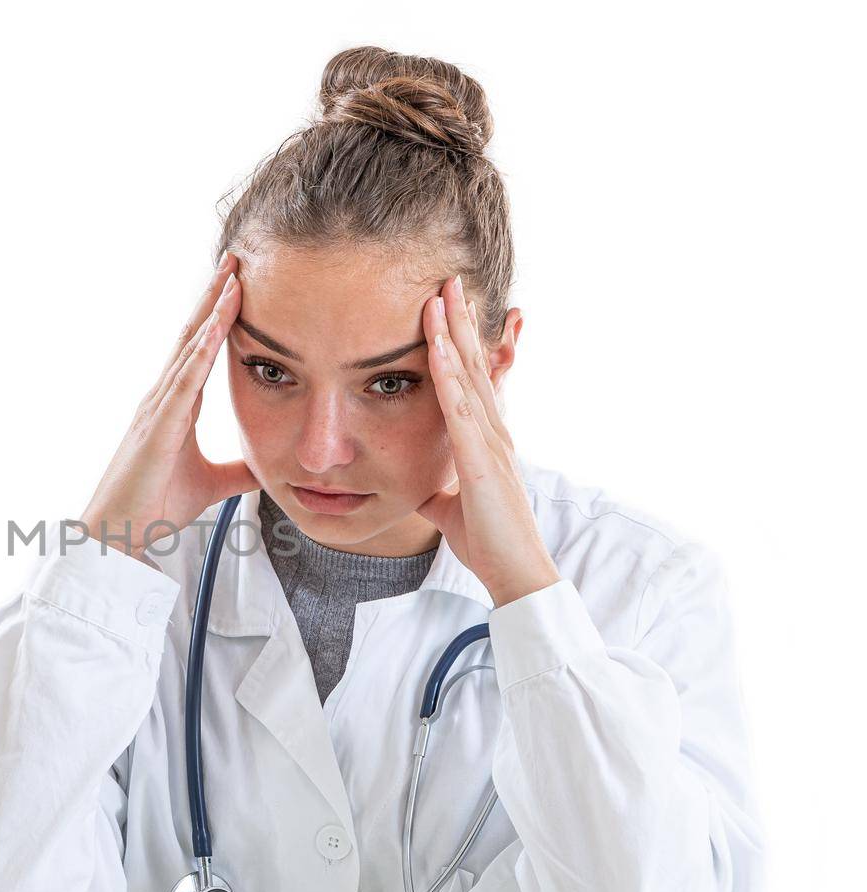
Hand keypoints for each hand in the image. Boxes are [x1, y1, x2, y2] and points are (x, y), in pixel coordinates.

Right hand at [78, 253, 259, 561]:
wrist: (119, 537)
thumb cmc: (152, 509)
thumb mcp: (210, 484)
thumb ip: (237, 470)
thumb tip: (267, 465)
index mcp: (174, 407)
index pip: (200, 349)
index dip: (219, 315)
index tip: (239, 282)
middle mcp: (163, 398)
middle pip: (192, 334)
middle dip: (214, 296)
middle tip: (236, 257)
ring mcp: (157, 409)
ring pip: (187, 348)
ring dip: (210, 311)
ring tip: (233, 276)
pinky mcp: (157, 428)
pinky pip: (182, 383)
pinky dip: (198, 353)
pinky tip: (214, 328)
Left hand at [414, 275, 560, 606]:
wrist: (514, 573)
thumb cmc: (488, 541)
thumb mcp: (449, 506)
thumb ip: (435, 488)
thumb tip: (415, 484)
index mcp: (486, 438)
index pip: (472, 379)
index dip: (461, 342)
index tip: (447, 308)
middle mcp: (494, 431)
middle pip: (476, 364)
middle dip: (461, 321)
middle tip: (450, 278)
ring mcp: (492, 442)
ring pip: (470, 376)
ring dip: (455, 334)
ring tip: (442, 294)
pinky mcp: (483, 460)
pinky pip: (461, 409)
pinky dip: (449, 375)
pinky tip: (438, 347)